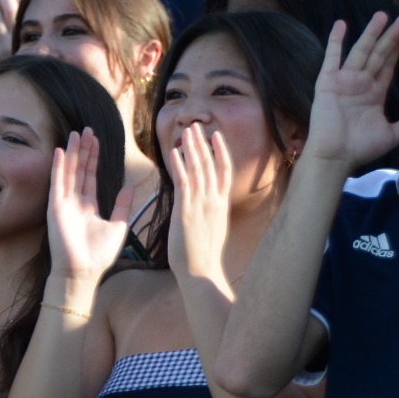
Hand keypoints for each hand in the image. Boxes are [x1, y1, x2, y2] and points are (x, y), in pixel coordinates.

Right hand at [47, 129, 136, 278]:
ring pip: (68, 172)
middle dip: (83, 150)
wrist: (84, 272)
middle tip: (87, 130)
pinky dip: (59, 167)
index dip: (93, 158)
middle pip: (79, 169)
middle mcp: (75, 202)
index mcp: (88, 206)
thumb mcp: (117, 226)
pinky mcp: (55, 208)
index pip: (90, 176)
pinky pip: (58, 183)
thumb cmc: (99, 254)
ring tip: (76, 134)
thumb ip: (122, 205)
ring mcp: (64, 203)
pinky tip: (61, 151)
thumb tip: (130, 187)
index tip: (96, 140)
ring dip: (72, 153)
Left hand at [168, 125, 232, 285]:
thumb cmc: (204, 255)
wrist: (201, 270)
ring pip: (198, 169)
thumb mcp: (214, 229)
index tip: (217, 136)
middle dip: (203, 144)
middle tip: (196, 126)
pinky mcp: (186, 210)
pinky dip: (179, 165)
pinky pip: (183, 182)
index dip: (222, 151)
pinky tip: (174, 153)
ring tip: (187, 131)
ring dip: (192, 148)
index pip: (224, 171)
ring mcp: (201, 204)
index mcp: (222, 205)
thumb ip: (212, 212)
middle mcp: (214, 200)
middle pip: (210, 164)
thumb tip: (207, 205)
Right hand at [304, 13, 398, 165]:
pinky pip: (332, 57)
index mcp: (374, 93)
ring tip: (382, 16)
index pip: (389, 65)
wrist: (335, 157)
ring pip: (361, 51)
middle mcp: (360, 83)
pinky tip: (341, 24)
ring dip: (371, 33)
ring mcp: (344, 80)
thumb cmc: (360, 148)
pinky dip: (335, 41)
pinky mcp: (328, 82)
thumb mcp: (391, 135)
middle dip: (391, 36)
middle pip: (378, 54)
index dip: (398, 49)